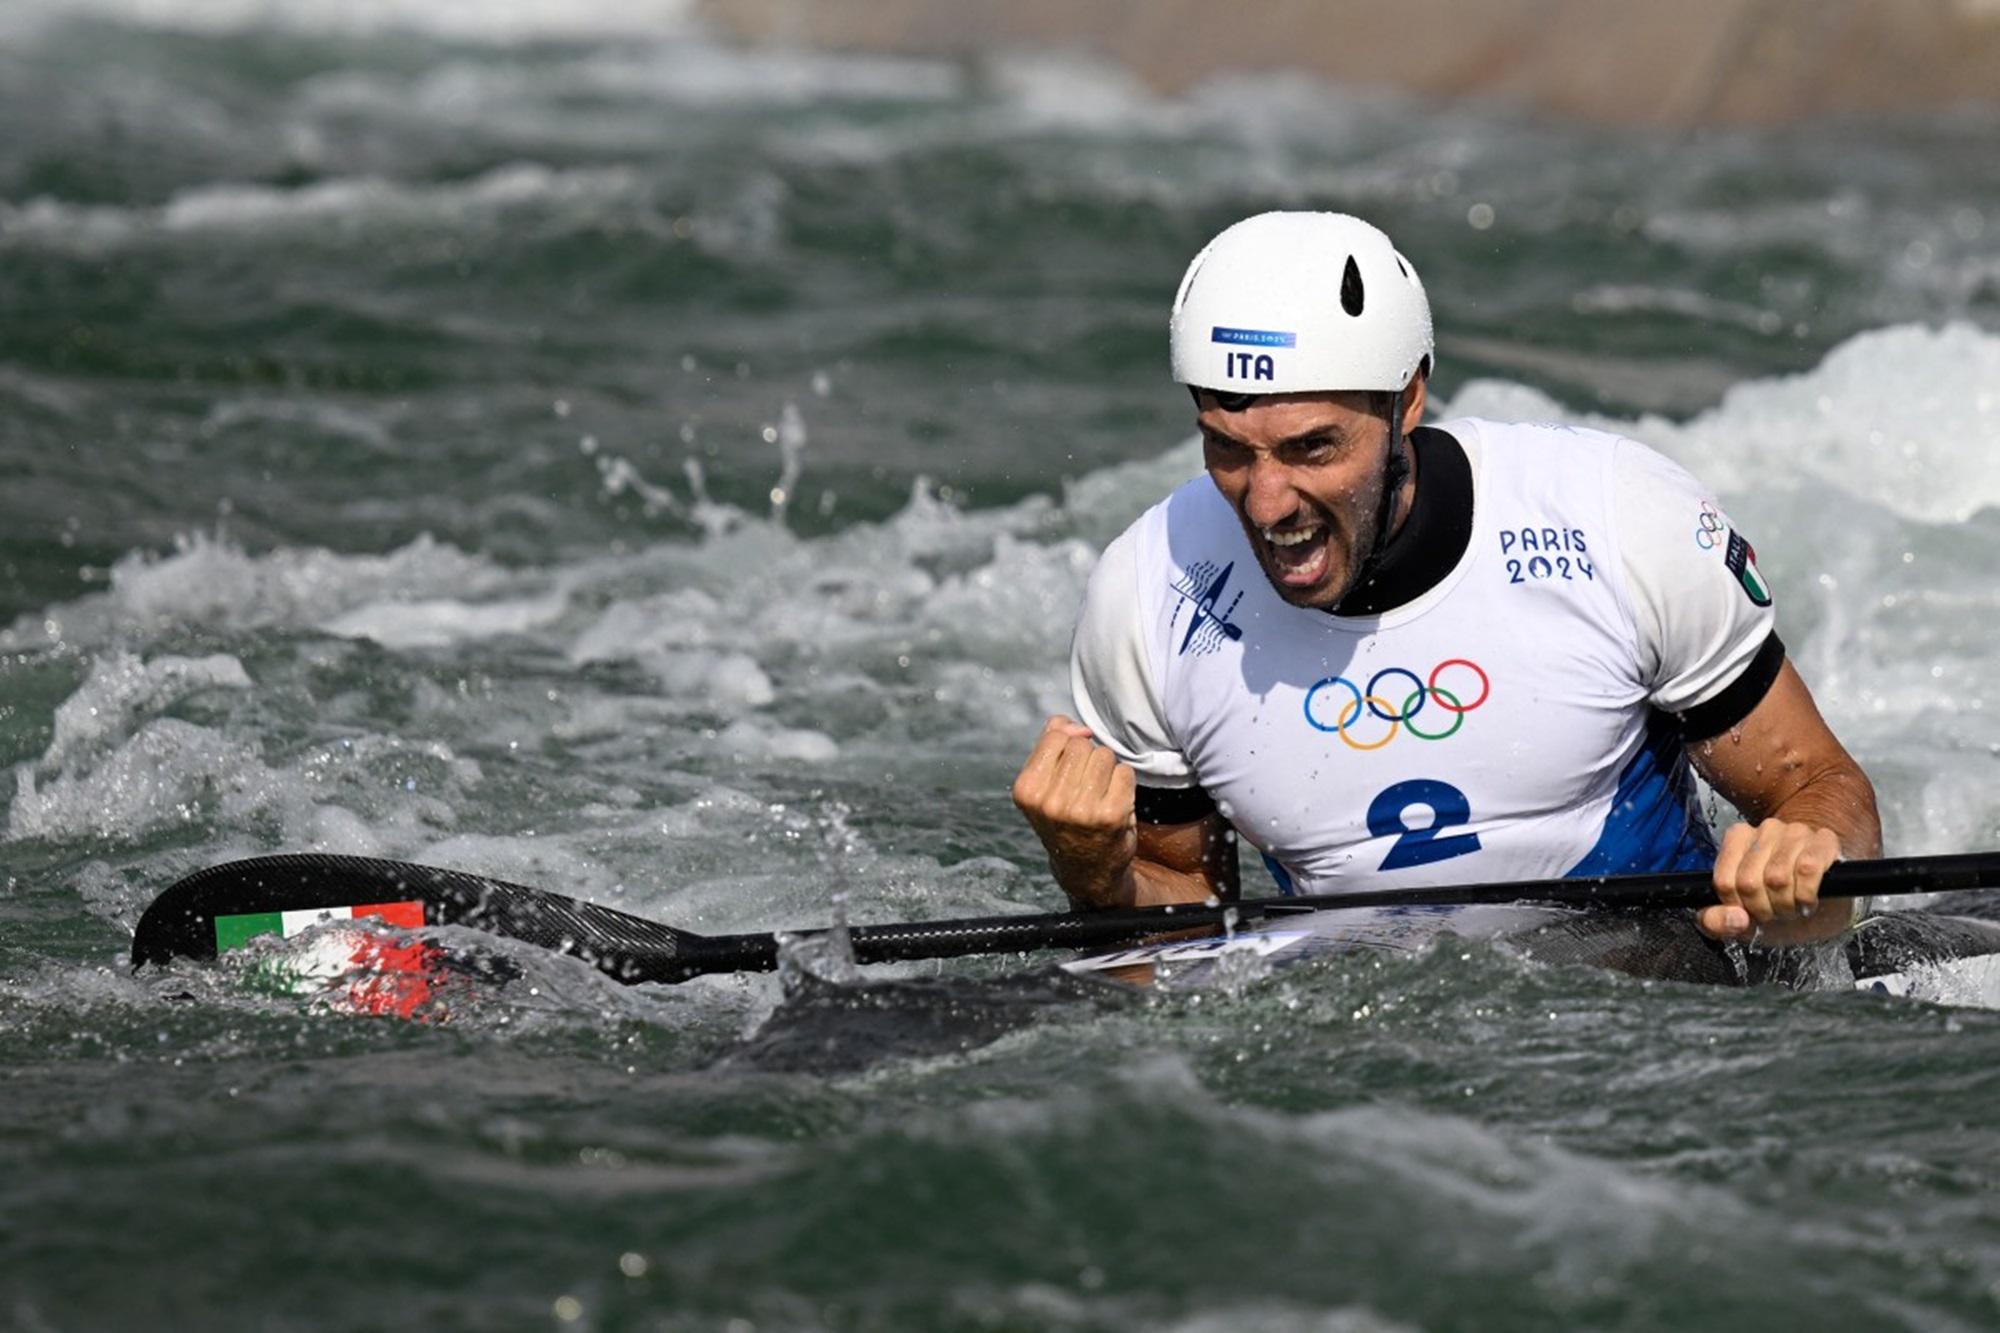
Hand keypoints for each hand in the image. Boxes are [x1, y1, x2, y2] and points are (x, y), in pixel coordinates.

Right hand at [1011, 715, 1137, 908]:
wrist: (1086, 867)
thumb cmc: (1065, 818)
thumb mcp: (1043, 784)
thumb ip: (1050, 744)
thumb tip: (1071, 724)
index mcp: (1027, 790)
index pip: (1056, 736)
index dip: (1067, 744)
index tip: (1067, 767)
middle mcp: (1050, 802)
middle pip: (1082, 744)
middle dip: (1087, 757)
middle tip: (1084, 787)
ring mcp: (1081, 810)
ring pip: (1104, 755)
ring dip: (1106, 769)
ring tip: (1098, 793)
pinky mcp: (1111, 815)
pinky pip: (1124, 771)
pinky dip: (1123, 782)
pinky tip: (1113, 801)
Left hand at [1698, 817, 1843, 941]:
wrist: (1826, 898)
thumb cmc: (1779, 902)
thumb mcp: (1742, 918)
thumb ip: (1715, 922)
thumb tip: (1735, 918)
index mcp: (1737, 838)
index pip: (1723, 881)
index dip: (1738, 906)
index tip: (1751, 912)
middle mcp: (1765, 829)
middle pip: (1749, 881)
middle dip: (1763, 909)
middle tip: (1776, 911)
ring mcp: (1796, 831)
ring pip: (1777, 877)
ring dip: (1787, 904)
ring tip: (1793, 905)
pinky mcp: (1824, 841)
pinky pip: (1807, 870)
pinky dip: (1806, 895)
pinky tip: (1808, 900)